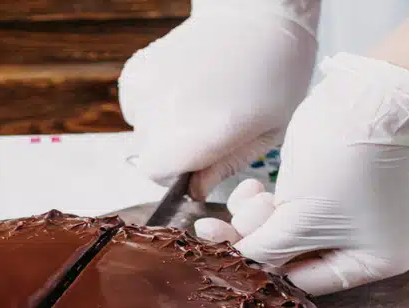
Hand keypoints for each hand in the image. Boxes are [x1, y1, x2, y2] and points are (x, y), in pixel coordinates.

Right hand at [118, 1, 319, 199]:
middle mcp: (167, 111)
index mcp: (203, 133)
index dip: (176, 176)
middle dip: (169, 155)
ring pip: (139, 131)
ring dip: (160, 130)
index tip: (196, 165)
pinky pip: (133, 106)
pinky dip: (149, 107)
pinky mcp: (138, 69)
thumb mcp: (267, 132)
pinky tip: (181, 92)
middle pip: (144, 156)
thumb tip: (194, 189)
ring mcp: (148, 87)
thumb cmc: (275, 75)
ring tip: (196, 108)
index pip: (156, 174)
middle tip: (202, 135)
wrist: (258, 15)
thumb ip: (225, 166)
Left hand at [195, 54, 408, 294]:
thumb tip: (234, 268)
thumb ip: (263, 252)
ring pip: (280, 234)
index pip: (303, 282)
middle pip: (290, 259)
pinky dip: (261, 203)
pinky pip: (282, 212)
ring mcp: (341, 219)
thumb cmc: (341, 164)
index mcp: (371, 264)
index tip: (222, 258)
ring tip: (256, 196)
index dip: (262, 271)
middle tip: (212, 229)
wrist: (361, 100)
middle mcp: (361, 246)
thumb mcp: (297, 221)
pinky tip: (254, 187)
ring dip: (256, 218)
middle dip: (255, 240)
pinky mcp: (320, 195)